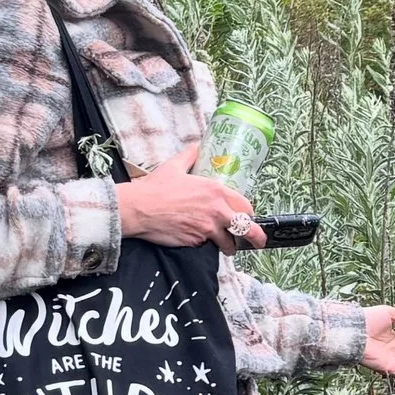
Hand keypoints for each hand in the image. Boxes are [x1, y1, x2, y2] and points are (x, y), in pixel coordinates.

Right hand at [115, 141, 261, 251]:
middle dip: (254, 237)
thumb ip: (190, 155)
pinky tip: (199, 240)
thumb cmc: (155, 188)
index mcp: (215, 191)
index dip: (248, 213)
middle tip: (257, 241)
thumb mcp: (175, 166)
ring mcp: (206, 229)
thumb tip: (197, 146)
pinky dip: (205, 244)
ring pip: (228, 243)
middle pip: (246, 228)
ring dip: (230, 246)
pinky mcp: (195, 242)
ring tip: (229, 248)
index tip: (248, 216)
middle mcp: (216, 211)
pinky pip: (206, 246)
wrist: (138, 209)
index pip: (245, 206)